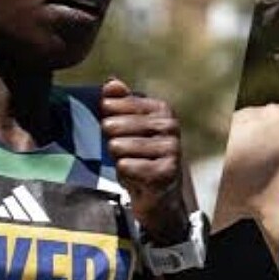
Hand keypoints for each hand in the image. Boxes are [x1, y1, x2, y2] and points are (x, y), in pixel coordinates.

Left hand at [101, 77, 187, 243]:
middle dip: (112, 144)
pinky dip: (126, 176)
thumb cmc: (140, 157)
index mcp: (162, 109)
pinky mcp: (167, 171)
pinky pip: (125, 166)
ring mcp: (171, 148)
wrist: (159, 196)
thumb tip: (110, 82)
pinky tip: (139, 179)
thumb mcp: (127, 128)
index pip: (113, 104)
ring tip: (134, 166)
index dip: (107, 122)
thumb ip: (119, 103)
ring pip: (117, 147)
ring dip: (120, 160)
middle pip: (112, 126)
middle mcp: (170, 125)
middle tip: (128, 155)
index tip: (121, 135)